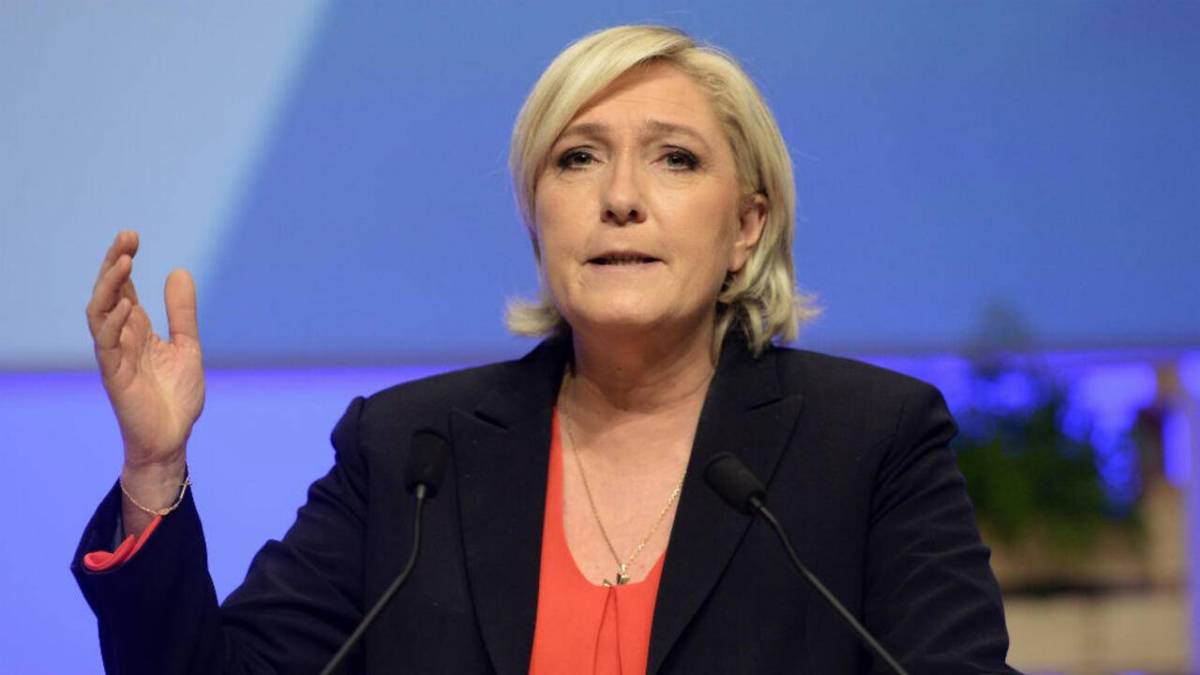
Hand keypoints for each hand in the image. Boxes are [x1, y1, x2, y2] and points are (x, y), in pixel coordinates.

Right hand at [86, 231, 204, 479]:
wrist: (173, 438)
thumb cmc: (176, 396)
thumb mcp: (187, 345)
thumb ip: (182, 312)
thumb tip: (179, 270)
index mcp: (137, 330)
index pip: (124, 288)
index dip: (124, 261)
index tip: (133, 236)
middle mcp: (122, 338)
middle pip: (108, 293)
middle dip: (114, 264)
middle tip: (127, 237)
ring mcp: (115, 355)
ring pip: (100, 313)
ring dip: (110, 286)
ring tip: (123, 261)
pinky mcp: (115, 375)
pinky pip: (106, 344)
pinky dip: (113, 323)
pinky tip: (126, 305)